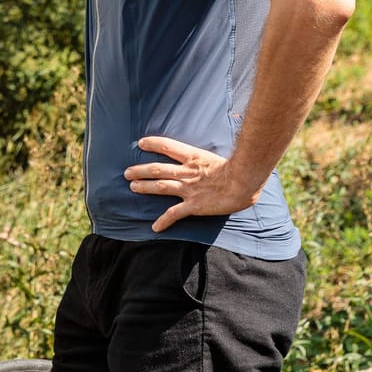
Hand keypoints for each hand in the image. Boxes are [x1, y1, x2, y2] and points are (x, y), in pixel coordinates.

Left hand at [124, 136, 264, 232]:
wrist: (244, 182)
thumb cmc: (239, 169)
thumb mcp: (218, 157)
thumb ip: (206, 158)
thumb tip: (204, 158)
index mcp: (194, 157)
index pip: (168, 146)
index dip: (153, 144)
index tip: (141, 143)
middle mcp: (187, 172)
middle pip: (157, 169)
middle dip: (140, 170)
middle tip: (127, 172)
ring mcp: (189, 189)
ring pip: (160, 186)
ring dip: (144, 187)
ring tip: (133, 187)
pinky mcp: (194, 205)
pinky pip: (174, 214)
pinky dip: (163, 221)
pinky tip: (155, 227)